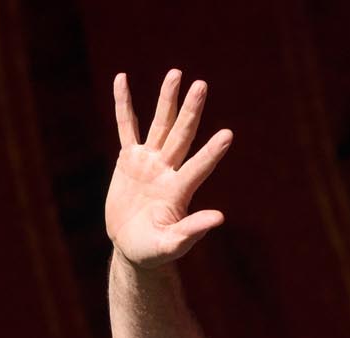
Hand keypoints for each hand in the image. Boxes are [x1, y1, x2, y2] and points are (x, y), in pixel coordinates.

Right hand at [106, 71, 232, 267]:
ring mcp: (149, 161)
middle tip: (201, 86)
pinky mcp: (129, 159)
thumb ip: (191, 231)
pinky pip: (126, 127)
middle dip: (190, 111)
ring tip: (176, 74)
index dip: (211, 153)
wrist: (132, 246)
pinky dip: (124, 104)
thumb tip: (219, 218)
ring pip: (159, 124)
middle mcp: (167, 170)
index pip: (198, 167)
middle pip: (180, 135)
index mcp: (179, 191)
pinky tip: (122, 79)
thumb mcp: (171, 245)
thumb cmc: (154, 250)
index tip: (227, 135)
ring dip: (167, 100)